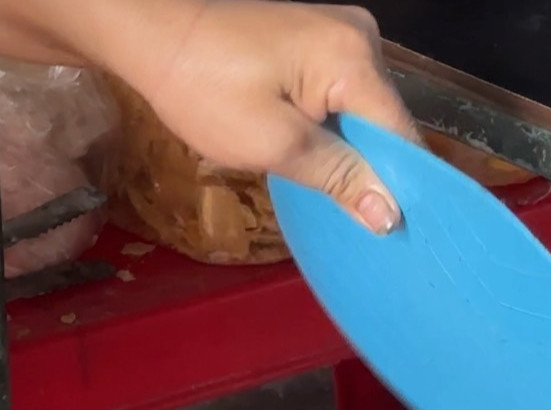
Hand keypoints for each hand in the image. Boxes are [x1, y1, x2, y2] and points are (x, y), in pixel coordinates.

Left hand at [0, 0, 419, 231]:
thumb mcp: (273, 143)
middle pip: (386, 123)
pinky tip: (325, 166)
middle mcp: (360, 37)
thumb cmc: (202, 86)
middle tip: (366, 231)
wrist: (147, 31)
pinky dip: (337, 134)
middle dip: (376, 174)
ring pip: (365, 114)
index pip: (401, 135)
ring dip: (354, 157)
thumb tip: (390, 216)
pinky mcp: (317, 42)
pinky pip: (343, 99)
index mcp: (355, 56)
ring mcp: (339, 34)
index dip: (403, 189)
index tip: (400, 238)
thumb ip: (337, 176)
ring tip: (346, 205)